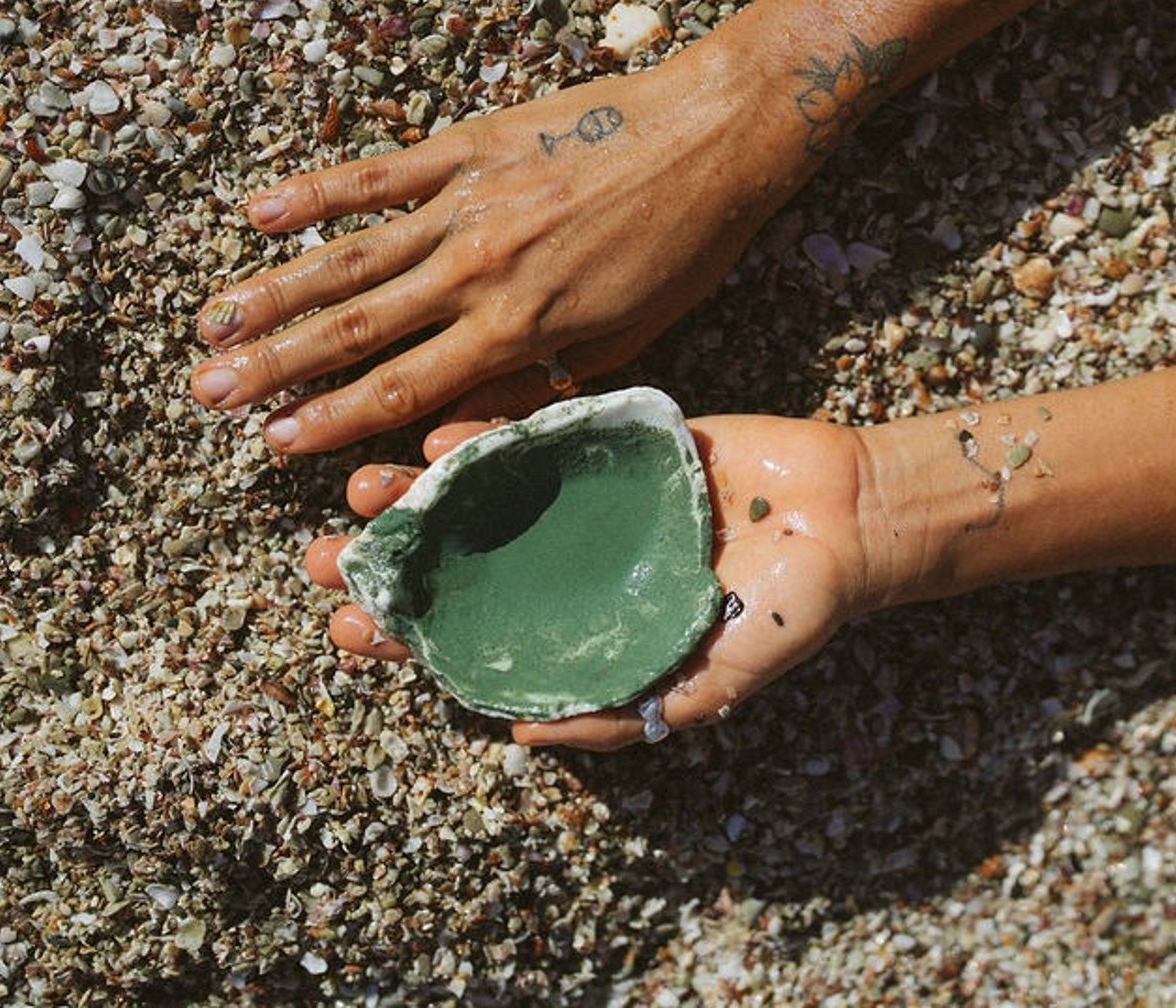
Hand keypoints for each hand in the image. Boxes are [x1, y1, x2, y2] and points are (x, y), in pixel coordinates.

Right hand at [191, 44, 798, 452]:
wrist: (716, 137)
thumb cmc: (683, 248)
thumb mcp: (627, 339)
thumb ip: (541, 383)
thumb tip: (463, 429)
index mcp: (521, 326)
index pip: (406, 387)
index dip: (333, 420)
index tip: (273, 443)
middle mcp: (480, 268)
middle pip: (356, 328)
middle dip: (275, 367)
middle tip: (205, 395)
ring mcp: (469, 201)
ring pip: (350, 255)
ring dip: (273, 291)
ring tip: (210, 321)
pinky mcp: (472, 143)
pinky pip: (379, 173)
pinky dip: (315, 192)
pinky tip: (257, 213)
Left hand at [305, 413, 872, 749]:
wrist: (852, 518)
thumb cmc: (789, 613)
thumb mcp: (712, 685)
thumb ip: (625, 714)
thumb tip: (521, 736)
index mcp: (589, 628)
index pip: (479, 638)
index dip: (410, 637)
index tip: (350, 629)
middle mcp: (576, 566)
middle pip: (462, 567)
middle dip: (391, 565)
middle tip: (324, 560)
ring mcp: (591, 503)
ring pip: (484, 500)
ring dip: (419, 499)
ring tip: (362, 493)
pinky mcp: (616, 444)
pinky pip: (538, 439)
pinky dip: (488, 439)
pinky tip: (440, 443)